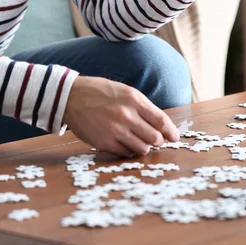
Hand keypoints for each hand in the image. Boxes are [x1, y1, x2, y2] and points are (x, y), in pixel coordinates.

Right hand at [63, 76, 179, 156]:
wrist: (71, 97)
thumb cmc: (100, 93)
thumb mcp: (124, 91)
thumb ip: (143, 107)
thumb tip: (161, 125)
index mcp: (133, 99)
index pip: (161, 120)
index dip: (171, 131)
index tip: (174, 137)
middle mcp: (126, 115)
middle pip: (155, 138)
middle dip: (158, 140)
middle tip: (155, 139)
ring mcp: (115, 130)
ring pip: (142, 148)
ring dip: (144, 146)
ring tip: (138, 140)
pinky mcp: (104, 142)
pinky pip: (126, 153)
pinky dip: (129, 150)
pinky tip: (124, 142)